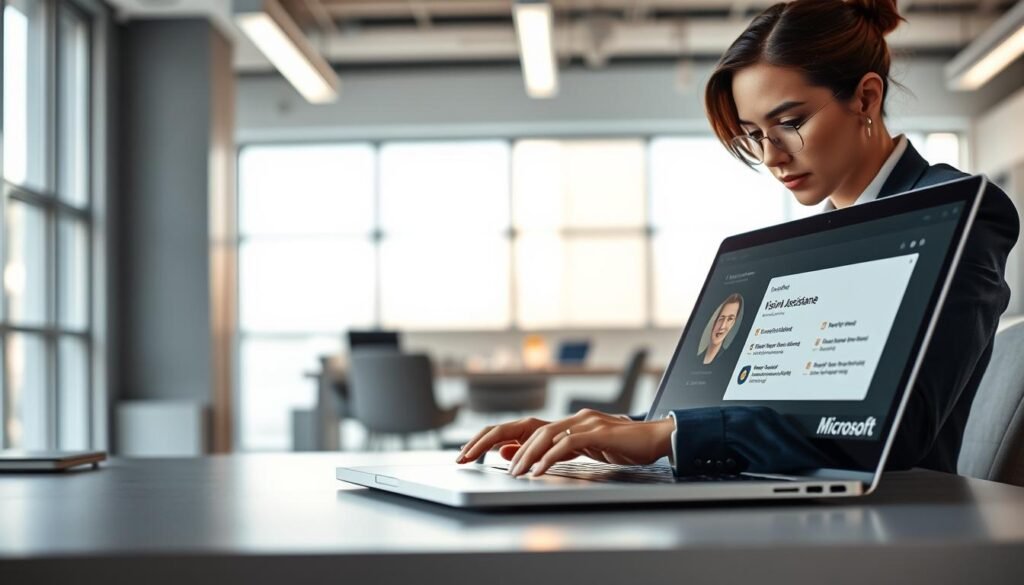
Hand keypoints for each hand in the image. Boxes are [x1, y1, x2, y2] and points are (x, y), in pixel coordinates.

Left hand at [455, 409, 674, 477]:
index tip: (467, 452)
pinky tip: (537, 471)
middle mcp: (569, 419)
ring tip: (510, 473)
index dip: (491, 438)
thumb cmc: (621, 446)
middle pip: (522, 427)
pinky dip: (549, 457)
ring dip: (522, 455)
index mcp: (563, 423)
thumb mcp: (578, 449)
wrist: (656, 438)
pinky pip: (567, 444)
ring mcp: (583, 422)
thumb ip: (548, 450)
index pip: (519, 427)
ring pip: (543, 435)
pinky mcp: (598, 432)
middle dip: (491, 441)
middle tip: (468, 457)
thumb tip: (511, 455)